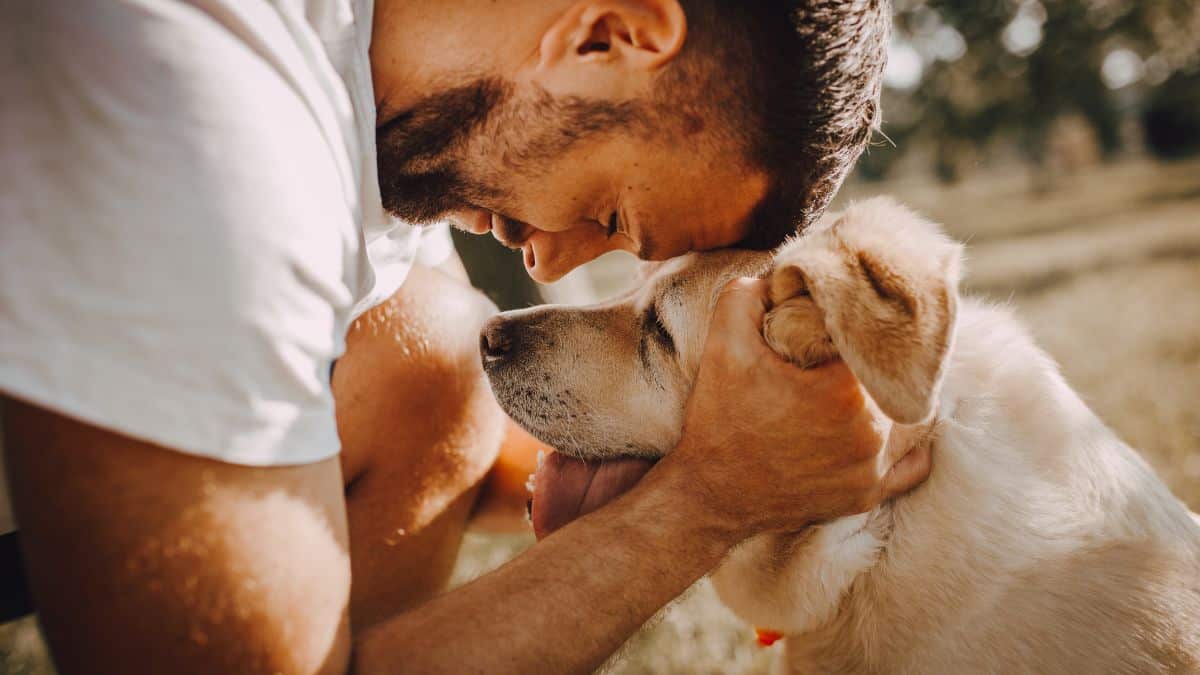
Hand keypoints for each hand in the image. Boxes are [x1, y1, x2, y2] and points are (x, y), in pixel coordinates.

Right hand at [669, 277, 931, 541]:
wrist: (709, 494)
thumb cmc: (719, 419)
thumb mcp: (724, 344)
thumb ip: (749, 295)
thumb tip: (781, 275)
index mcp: (845, 391)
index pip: (878, 340)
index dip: (864, 323)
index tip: (847, 318)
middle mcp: (871, 433)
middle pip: (900, 377)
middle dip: (882, 359)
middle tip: (861, 347)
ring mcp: (873, 469)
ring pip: (913, 417)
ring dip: (898, 396)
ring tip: (876, 379)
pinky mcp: (867, 495)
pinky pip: (912, 464)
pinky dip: (908, 443)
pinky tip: (889, 423)